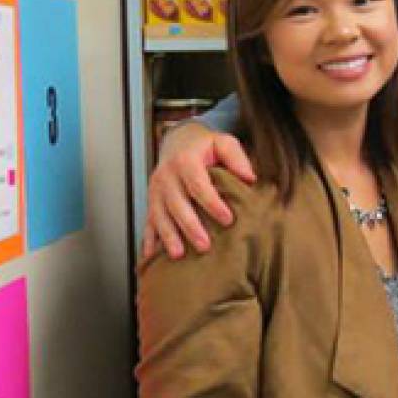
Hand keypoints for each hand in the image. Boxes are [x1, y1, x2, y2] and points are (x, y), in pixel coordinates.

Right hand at [141, 122, 256, 260]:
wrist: (178, 140)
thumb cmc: (204, 146)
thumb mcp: (223, 142)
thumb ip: (236, 158)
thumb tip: (250, 178)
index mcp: (185, 161)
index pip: (198, 185)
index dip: (212, 203)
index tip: (228, 220)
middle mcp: (166, 176)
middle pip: (177, 204)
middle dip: (190, 226)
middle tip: (205, 245)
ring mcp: (156, 190)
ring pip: (159, 215)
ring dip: (168, 236)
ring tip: (178, 255)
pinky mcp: (151, 200)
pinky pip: (148, 221)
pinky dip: (149, 239)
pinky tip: (151, 256)